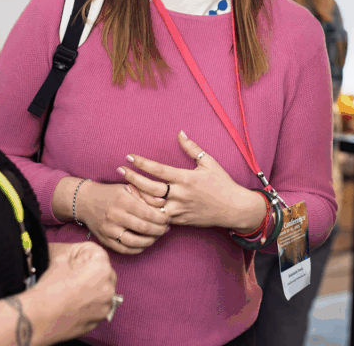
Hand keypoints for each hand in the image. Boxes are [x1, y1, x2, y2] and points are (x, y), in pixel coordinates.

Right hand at [28, 242, 117, 341]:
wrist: (38, 319)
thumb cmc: (49, 290)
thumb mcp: (59, 262)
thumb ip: (72, 257)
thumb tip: (73, 258)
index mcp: (101, 270)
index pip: (100, 255)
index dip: (89, 254)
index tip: (81, 258)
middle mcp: (108, 289)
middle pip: (107, 274)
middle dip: (96, 272)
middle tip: (79, 275)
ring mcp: (105, 308)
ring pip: (105, 293)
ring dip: (96, 290)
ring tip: (78, 292)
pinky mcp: (98, 322)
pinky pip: (99, 308)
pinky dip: (92, 305)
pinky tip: (77, 305)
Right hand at [76, 180, 169, 254]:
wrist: (85, 201)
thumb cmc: (111, 194)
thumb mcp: (128, 188)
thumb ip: (147, 194)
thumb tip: (164, 203)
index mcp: (122, 200)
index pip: (148, 213)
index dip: (162, 218)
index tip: (168, 218)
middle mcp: (114, 216)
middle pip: (143, 228)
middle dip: (159, 230)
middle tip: (166, 229)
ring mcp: (108, 230)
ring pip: (134, 242)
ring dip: (150, 241)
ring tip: (157, 236)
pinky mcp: (104, 240)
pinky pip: (124, 249)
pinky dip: (137, 249)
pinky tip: (145, 243)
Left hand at [119, 131, 265, 231]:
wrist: (233, 209)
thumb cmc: (222, 183)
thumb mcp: (209, 162)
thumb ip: (192, 148)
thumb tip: (180, 133)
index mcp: (186, 178)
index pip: (159, 169)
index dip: (142, 163)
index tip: (129, 156)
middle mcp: (181, 194)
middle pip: (151, 187)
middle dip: (133, 178)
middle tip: (119, 170)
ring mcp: (179, 209)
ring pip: (152, 205)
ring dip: (137, 197)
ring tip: (123, 188)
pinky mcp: (180, 220)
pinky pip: (159, 217)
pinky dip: (147, 212)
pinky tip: (137, 206)